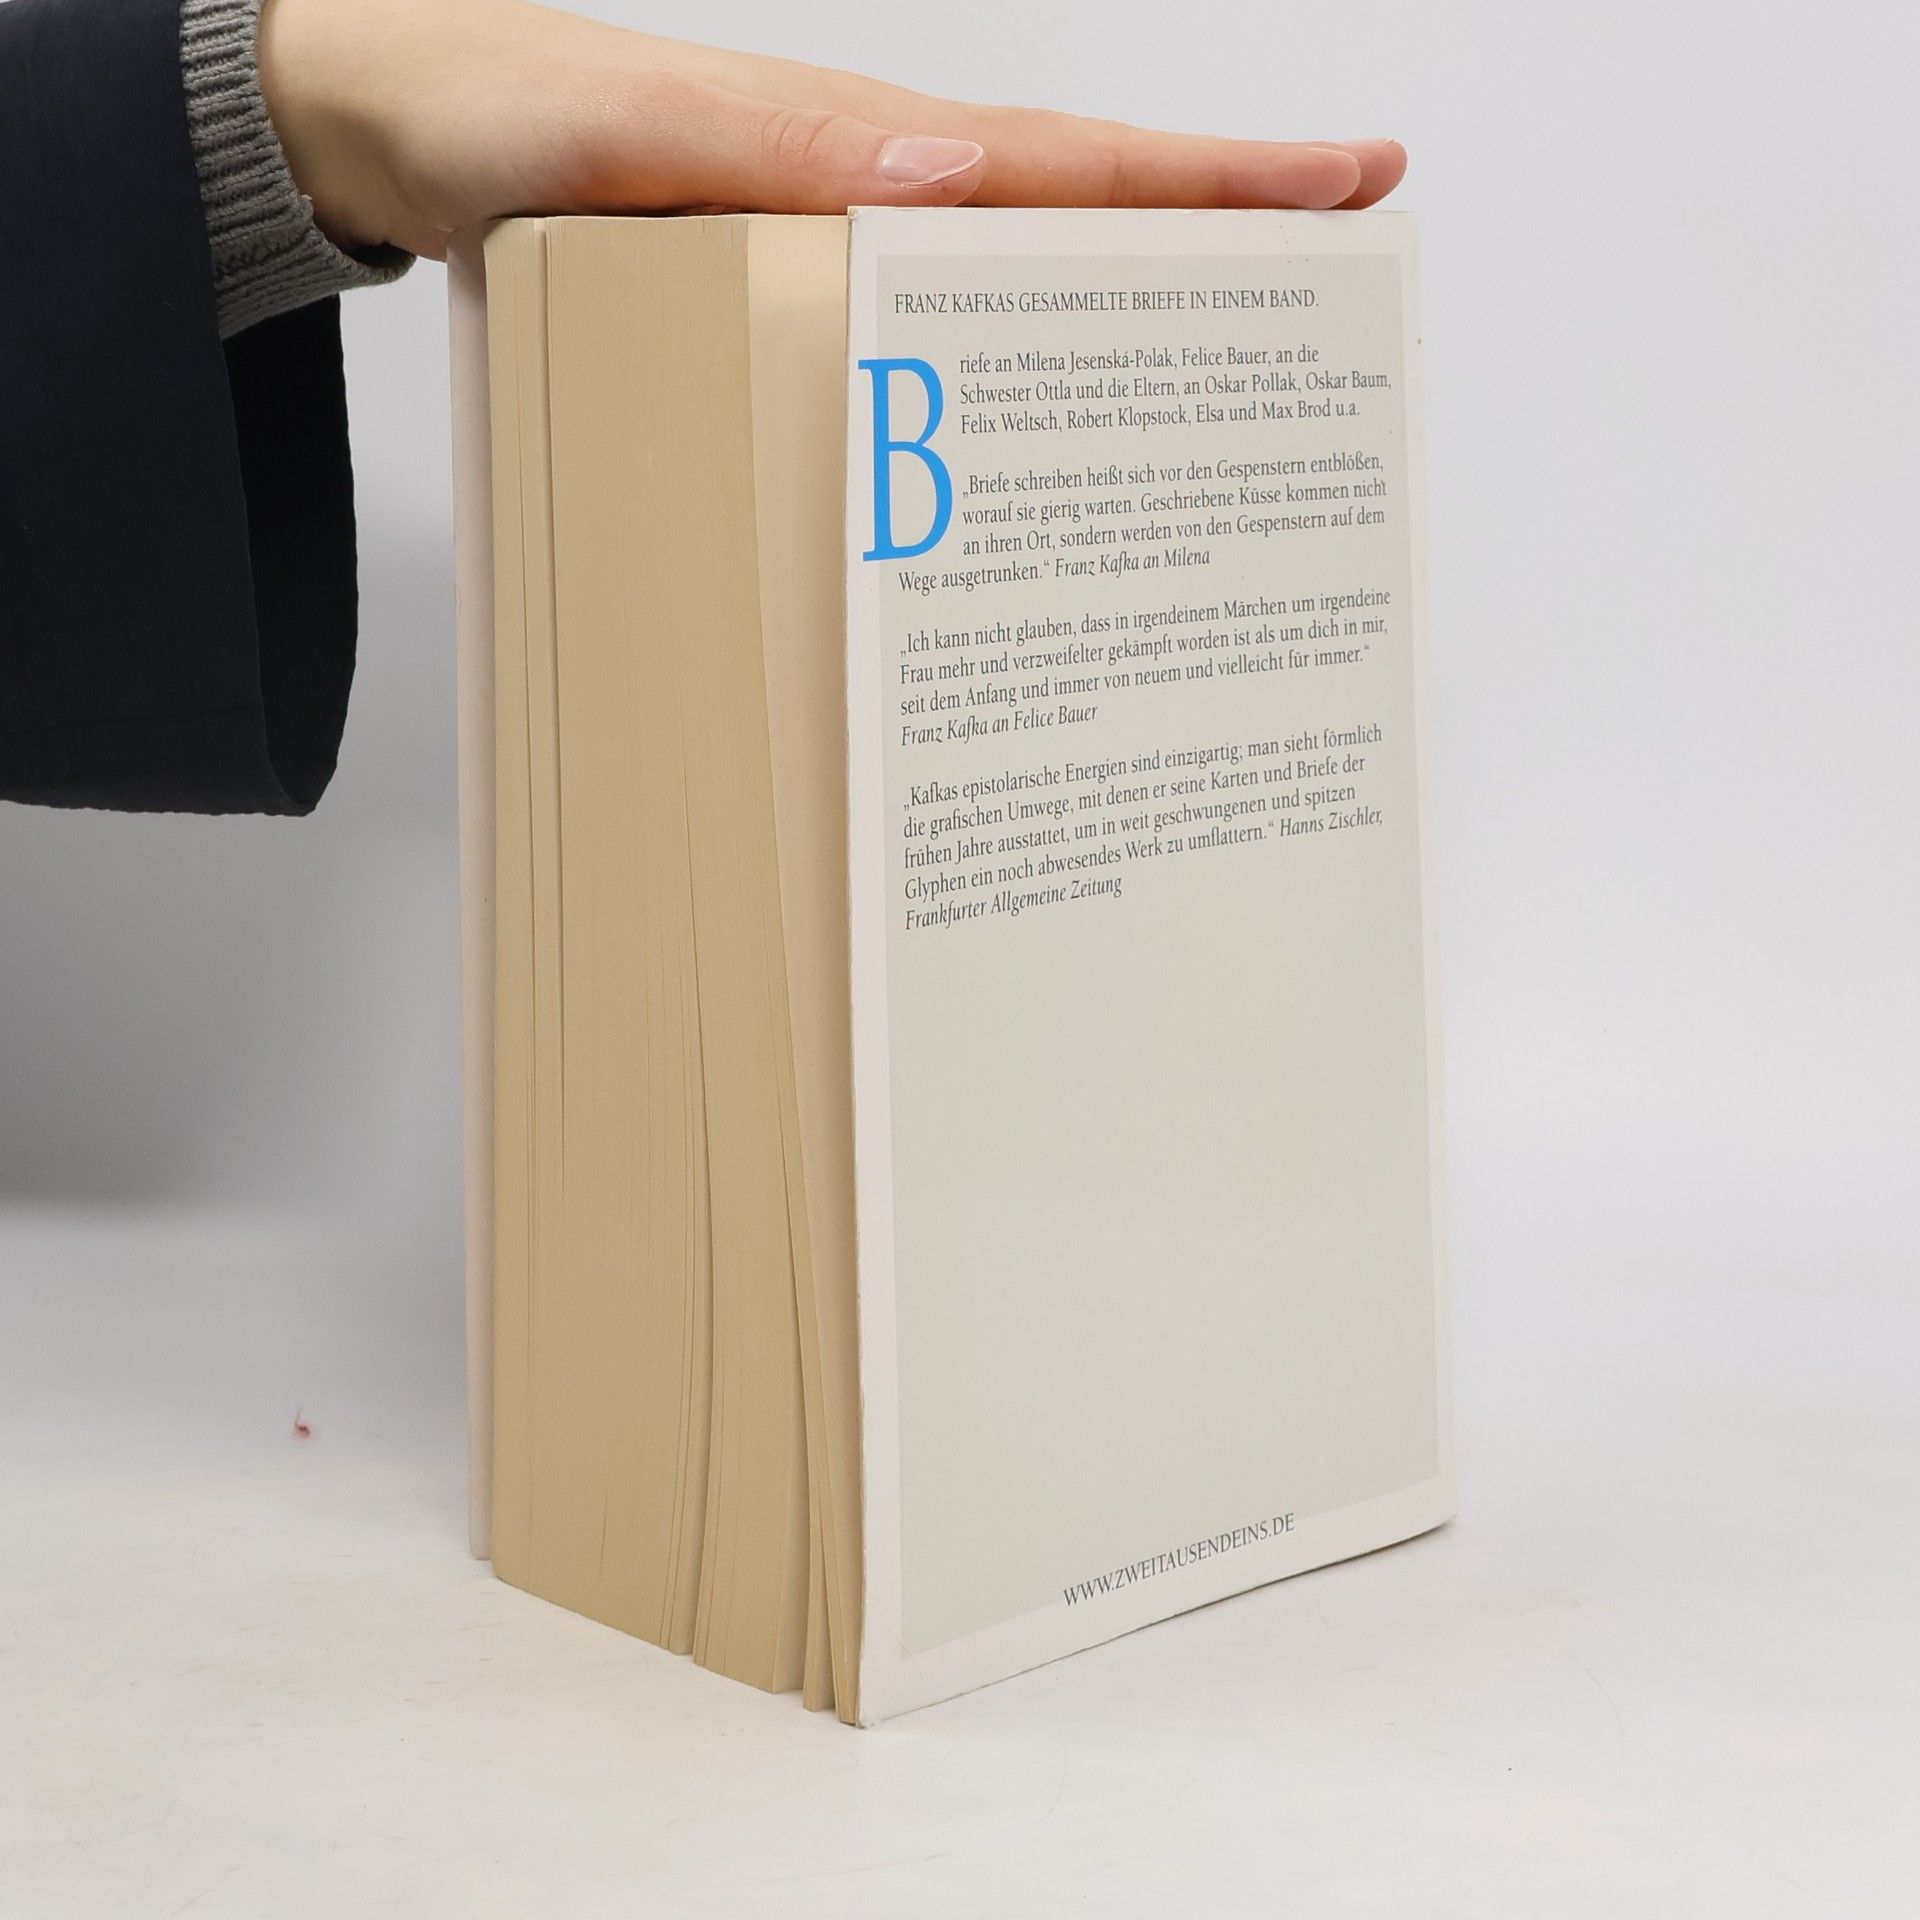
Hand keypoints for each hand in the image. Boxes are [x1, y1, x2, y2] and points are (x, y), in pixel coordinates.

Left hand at [259, 0, 1405, 260]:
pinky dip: (995, 360)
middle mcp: (865, 187)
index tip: (1341, 181)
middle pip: (1071, 215)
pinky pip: (920, 329)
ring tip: (1230, 357)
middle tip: (1342, 264)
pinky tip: (1027, 411)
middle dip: (1213, 236)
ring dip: (1122, 302)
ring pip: (1010, 277)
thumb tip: (944, 178)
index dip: (1206, 180)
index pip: (1063, 164)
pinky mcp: (785, 288)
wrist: (388, 136)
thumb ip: (766, 146)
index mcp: (853, 141)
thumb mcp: (618, 125)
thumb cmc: (489, 116)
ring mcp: (832, 239)